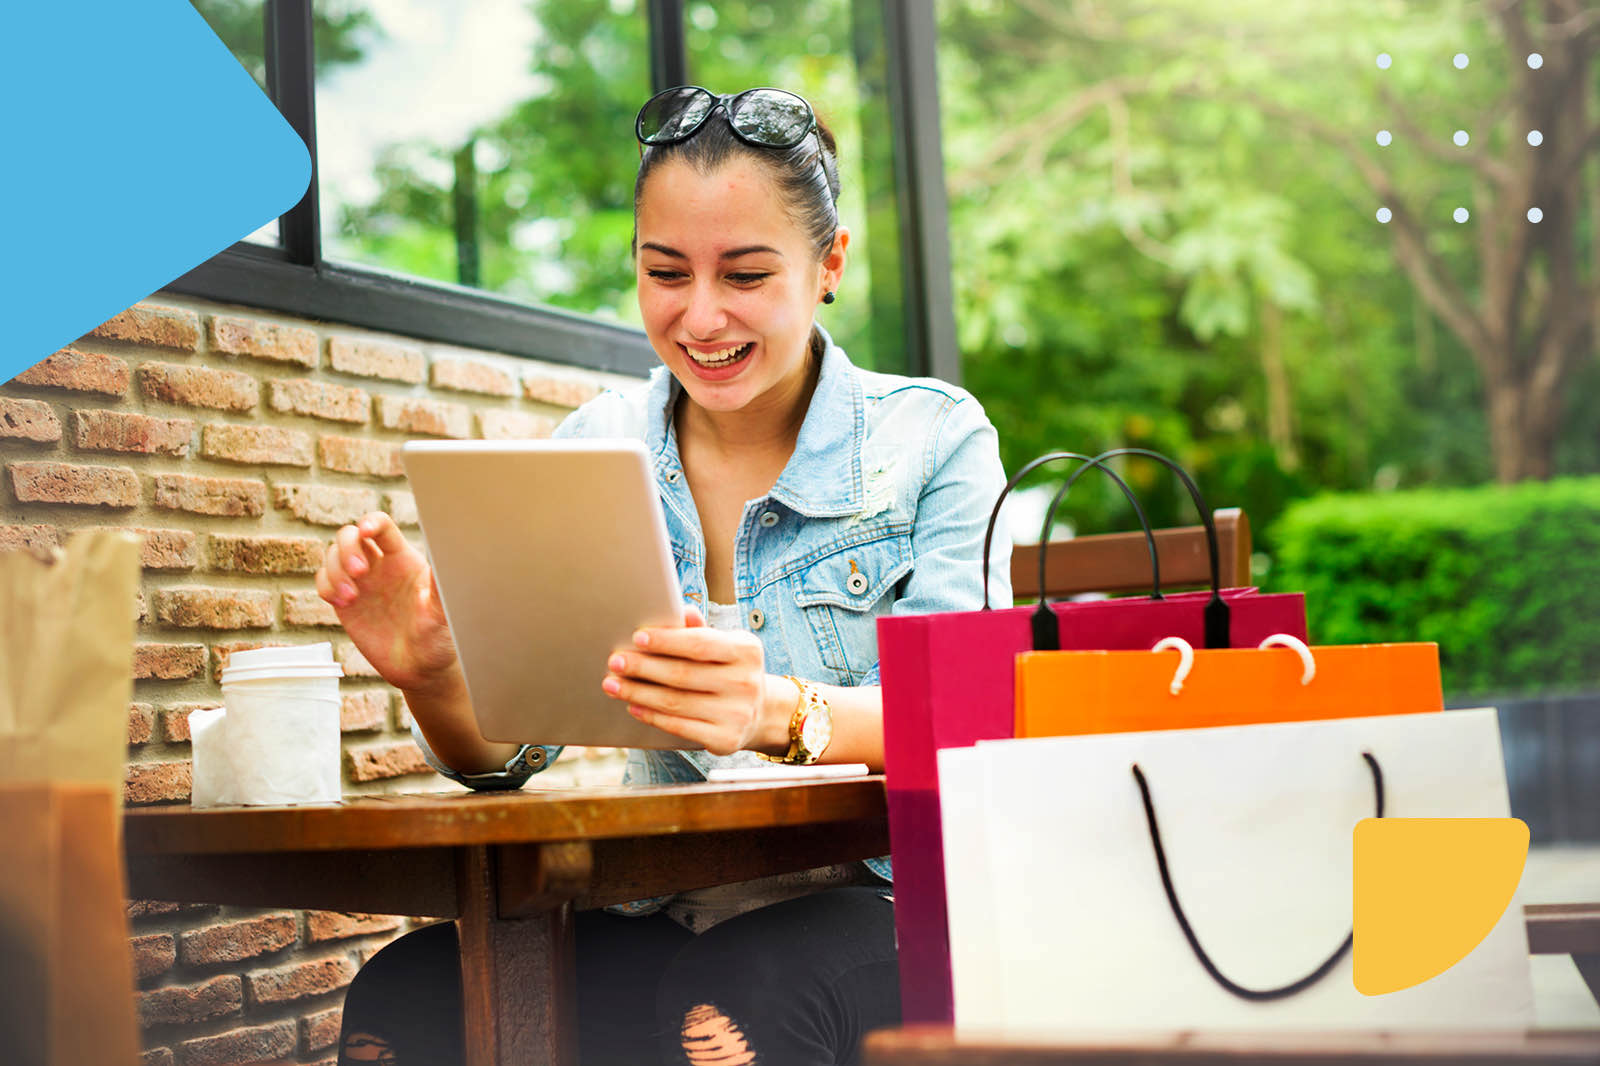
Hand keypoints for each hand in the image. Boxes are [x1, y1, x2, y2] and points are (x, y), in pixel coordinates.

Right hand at [314, 511, 459, 692]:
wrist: (419, 669)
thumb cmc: (438, 638)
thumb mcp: (441, 612)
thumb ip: (438, 587)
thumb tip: (447, 557)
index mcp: (404, 559)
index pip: (383, 527)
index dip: (371, 522)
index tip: (366, 531)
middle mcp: (380, 565)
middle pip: (351, 535)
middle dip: (347, 548)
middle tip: (359, 572)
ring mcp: (360, 583)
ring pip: (333, 555)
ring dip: (334, 570)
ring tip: (350, 597)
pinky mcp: (345, 602)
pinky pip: (324, 581)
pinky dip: (326, 586)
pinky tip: (341, 602)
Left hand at [601, 605, 780, 755]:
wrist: (761, 712)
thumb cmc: (731, 670)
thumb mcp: (725, 646)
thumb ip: (701, 631)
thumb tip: (682, 611)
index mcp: (746, 650)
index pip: (700, 644)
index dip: (666, 641)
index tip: (637, 638)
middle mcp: (746, 682)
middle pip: (682, 674)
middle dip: (643, 667)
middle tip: (615, 662)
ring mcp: (737, 714)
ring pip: (675, 702)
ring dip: (638, 693)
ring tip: (613, 684)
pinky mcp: (726, 739)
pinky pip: (679, 726)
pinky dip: (651, 715)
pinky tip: (633, 706)